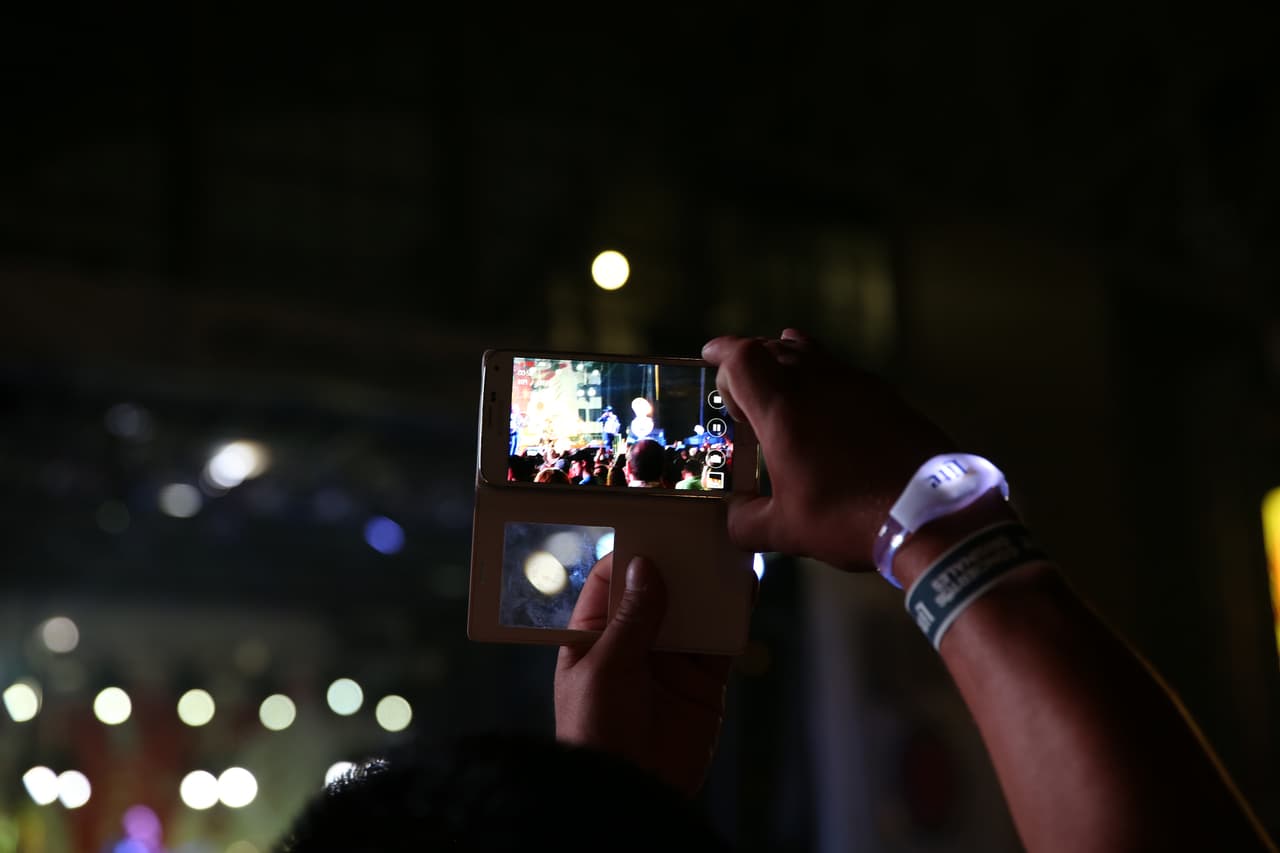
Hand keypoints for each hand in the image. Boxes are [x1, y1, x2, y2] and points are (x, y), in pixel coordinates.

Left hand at [554, 554, 731, 796]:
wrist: (630, 795)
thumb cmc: (596, 733)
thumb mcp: (606, 669)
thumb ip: (631, 619)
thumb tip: (646, 566)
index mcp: (594, 634)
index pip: (612, 579)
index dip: (633, 550)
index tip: (658, 524)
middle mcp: (633, 640)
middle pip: (659, 588)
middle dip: (679, 562)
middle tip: (703, 531)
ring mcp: (670, 660)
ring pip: (694, 610)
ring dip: (709, 586)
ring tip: (729, 553)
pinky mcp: (702, 682)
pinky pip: (721, 643)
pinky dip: (734, 619)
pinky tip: (745, 594)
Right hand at [702, 330, 953, 570]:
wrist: (932, 511)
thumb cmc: (850, 517)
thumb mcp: (788, 531)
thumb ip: (749, 522)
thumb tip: (736, 518)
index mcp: (782, 411)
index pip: (742, 358)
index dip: (722, 356)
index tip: (710, 361)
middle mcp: (817, 384)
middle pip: (774, 347)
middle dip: (750, 357)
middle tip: (740, 380)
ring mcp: (856, 384)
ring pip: (812, 352)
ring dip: (788, 359)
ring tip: (780, 377)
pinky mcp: (886, 395)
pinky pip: (842, 370)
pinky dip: (822, 375)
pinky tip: (826, 399)